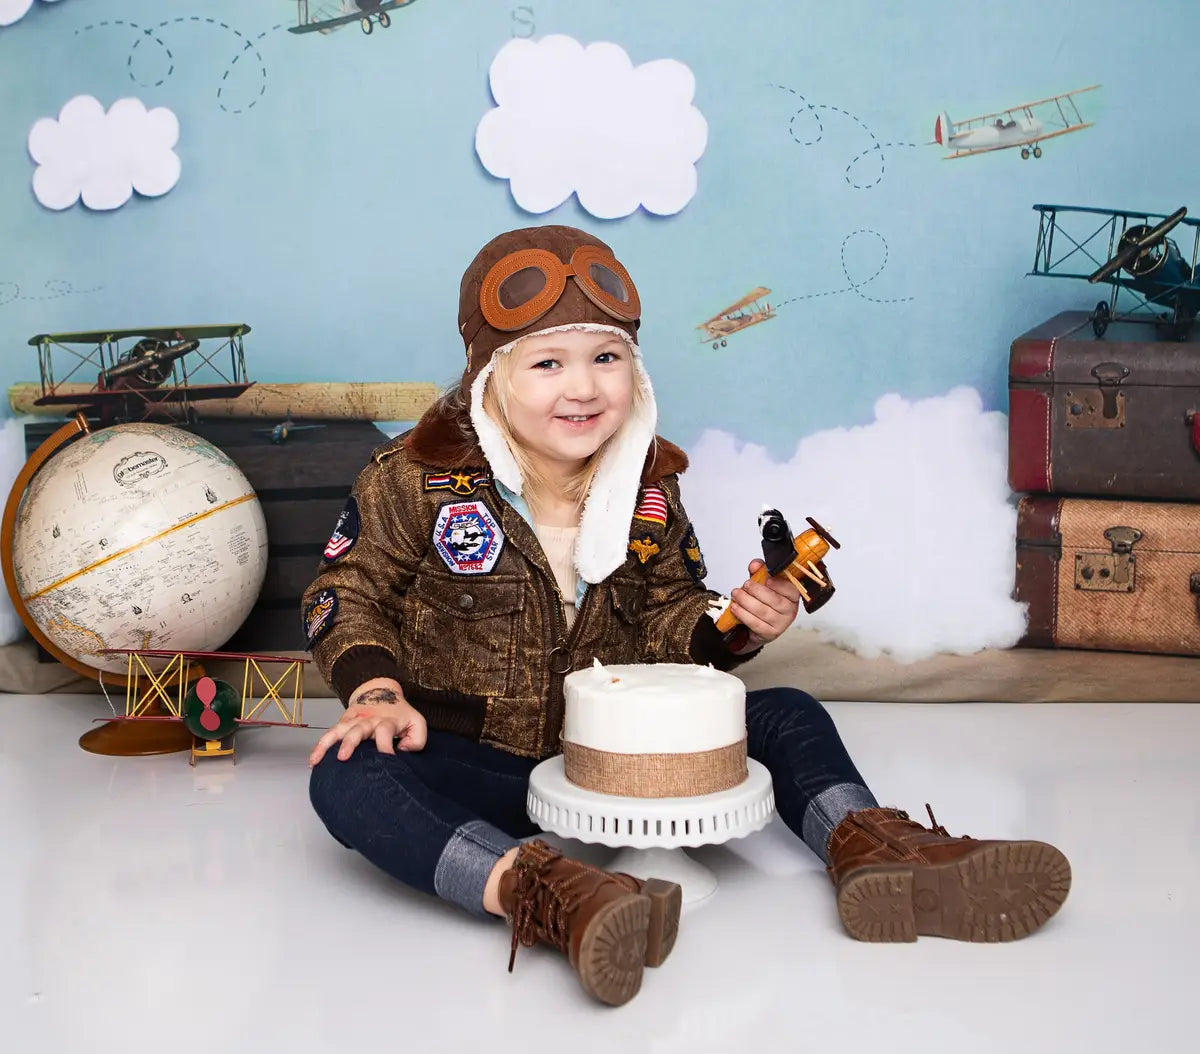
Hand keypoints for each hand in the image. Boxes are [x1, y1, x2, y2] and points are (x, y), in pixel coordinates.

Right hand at [308, 678, 427, 766]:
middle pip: (357, 730)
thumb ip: (417, 739)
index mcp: (387, 721)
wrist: (381, 691)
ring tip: (317, 760)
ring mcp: (354, 721)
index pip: (385, 732)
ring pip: (338, 730)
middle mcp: (368, 720)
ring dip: (327, 744)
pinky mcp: (343, 722)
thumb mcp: (417, 722)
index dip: (386, 746)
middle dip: (350, 743)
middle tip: (343, 757)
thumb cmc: (399, 714)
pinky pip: (329, 733)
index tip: (387, 760)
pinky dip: (319, 746)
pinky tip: (313, 760)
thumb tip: (403, 751)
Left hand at [729, 559, 800, 648]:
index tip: (766, 579)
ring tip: (736, 594)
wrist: (756, 625)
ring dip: (746, 602)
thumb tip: (755, 565)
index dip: (779, 585)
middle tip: (745, 585)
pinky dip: (743, 614)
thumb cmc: (763, 601)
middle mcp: (790, 611)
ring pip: (763, 612)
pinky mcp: (769, 634)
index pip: (791, 590)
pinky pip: (756, 624)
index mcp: (792, 596)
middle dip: (757, 591)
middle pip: (775, 601)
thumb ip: (759, 573)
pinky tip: (735, 607)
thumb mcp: (762, 584)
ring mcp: (781, 624)